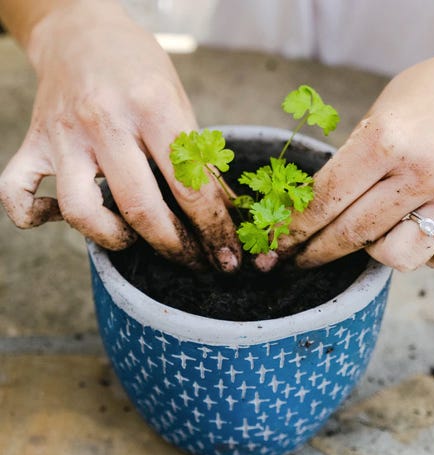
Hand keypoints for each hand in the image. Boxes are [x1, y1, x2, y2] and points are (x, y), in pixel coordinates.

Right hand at [0, 0, 240, 270]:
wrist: (81, 30)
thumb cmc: (140, 69)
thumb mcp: (180, 103)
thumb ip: (196, 158)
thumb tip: (222, 212)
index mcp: (151, 106)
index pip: (189, 185)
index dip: (214, 229)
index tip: (226, 257)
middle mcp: (104, 121)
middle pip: (141, 208)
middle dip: (175, 247)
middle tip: (192, 259)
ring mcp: (63, 135)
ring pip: (81, 212)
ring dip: (113, 239)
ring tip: (132, 235)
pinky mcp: (33, 143)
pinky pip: (17, 194)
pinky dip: (35, 217)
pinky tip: (59, 217)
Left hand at [275, 30, 433, 272]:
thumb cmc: (427, 94)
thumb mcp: (377, 114)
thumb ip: (349, 164)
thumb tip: (311, 211)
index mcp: (389, 139)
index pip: (326, 199)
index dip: (296, 228)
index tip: (279, 243)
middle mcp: (426, 171)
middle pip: (353, 233)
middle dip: (315, 252)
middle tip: (298, 259)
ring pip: (398, 258)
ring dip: (374, 252)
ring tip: (372, 232)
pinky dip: (426, 257)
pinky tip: (418, 235)